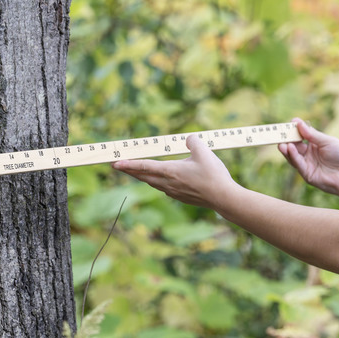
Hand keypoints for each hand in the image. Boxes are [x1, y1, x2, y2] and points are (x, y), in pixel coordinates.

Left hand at [112, 135, 238, 209]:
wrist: (224, 198)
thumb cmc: (213, 175)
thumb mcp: (204, 151)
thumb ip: (193, 141)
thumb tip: (189, 139)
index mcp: (170, 171)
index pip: (144, 166)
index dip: (128, 164)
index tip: (115, 163)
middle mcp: (168, 183)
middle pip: (144, 176)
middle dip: (130, 171)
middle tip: (118, 166)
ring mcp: (174, 192)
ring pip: (153, 183)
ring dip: (143, 177)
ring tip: (136, 172)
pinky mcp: (181, 197)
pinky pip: (163, 188)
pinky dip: (156, 182)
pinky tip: (161, 180)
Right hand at [278, 118, 338, 198]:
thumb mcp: (327, 141)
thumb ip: (311, 134)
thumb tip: (297, 123)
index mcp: (315, 144)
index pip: (301, 135)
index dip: (295, 130)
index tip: (290, 122)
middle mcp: (309, 154)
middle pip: (294, 145)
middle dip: (286, 139)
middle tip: (279, 133)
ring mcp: (307, 164)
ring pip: (292, 155)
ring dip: (286, 148)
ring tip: (282, 142)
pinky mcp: (307, 174)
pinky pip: (297, 164)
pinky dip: (292, 156)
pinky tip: (289, 148)